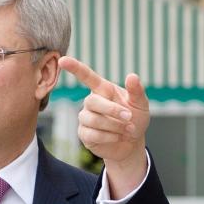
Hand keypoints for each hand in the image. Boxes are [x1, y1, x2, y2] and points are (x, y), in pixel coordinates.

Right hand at [58, 56, 149, 197]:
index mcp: (103, 89)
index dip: (75, 68)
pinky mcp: (84, 134)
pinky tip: (118, 136)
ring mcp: (86, 118)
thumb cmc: (135, 119)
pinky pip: (93, 134)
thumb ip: (136, 91)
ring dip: (114, 126)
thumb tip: (132, 76)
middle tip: (129, 117)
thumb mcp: (140, 104)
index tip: (62, 60)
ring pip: (93, 120)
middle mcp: (91, 102)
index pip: (86, 76)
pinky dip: (110, 137)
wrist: (132, 143)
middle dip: (113, 110)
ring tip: (128, 129)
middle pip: (92, 101)